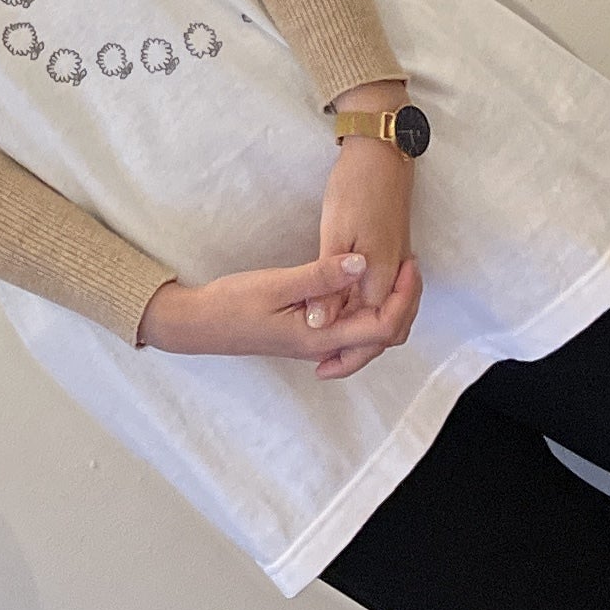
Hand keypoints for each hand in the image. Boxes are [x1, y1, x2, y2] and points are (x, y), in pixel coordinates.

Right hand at [142, 252, 424, 377]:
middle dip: (406, 301)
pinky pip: (352, 326)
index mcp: (322, 337)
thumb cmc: (232, 304)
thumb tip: (363, 264)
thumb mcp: (276, 284)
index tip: (408, 262)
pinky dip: (368, 306)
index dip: (404, 297)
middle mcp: (325, 346)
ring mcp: (317, 342)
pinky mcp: (309, 333)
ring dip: (390, 303)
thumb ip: (321, 276)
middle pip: (385, 334)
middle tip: (410, 263)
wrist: (200, 323)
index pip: (383, 326)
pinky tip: (365, 282)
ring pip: (370, 331)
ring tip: (395, 268)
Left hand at [317, 134, 418, 356]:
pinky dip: (367, 313)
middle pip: (388, 331)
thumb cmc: (355, 190)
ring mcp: (398, 266)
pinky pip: (385, 297)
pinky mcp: (394, 255)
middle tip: (325, 366)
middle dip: (361, 352)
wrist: (381, 154)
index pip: (374, 333)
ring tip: (330, 348)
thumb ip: (329, 284)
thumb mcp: (334, 235)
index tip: (321, 366)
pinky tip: (340, 312)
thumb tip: (320, 325)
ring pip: (388, 315)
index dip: (350, 354)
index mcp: (381, 277)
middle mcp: (396, 277)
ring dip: (364, 334)